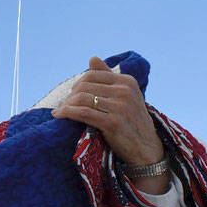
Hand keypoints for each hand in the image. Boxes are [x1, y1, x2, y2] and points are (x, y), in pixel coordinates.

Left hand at [51, 56, 166, 191]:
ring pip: (81, 98)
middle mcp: (124, 91)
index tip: (71, 94)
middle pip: (85, 86)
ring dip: (66, 104)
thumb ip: (108, 76)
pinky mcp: (113, 123)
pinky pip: (82, 113)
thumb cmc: (132, 121)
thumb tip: (92, 58)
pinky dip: (67, 112)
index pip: (92, 75)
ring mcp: (120, 107)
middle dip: (70, 95)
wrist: (146, 148)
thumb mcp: (125, 95)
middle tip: (64, 105)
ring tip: (60, 111)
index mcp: (127, 81)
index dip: (78, 84)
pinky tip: (59, 115)